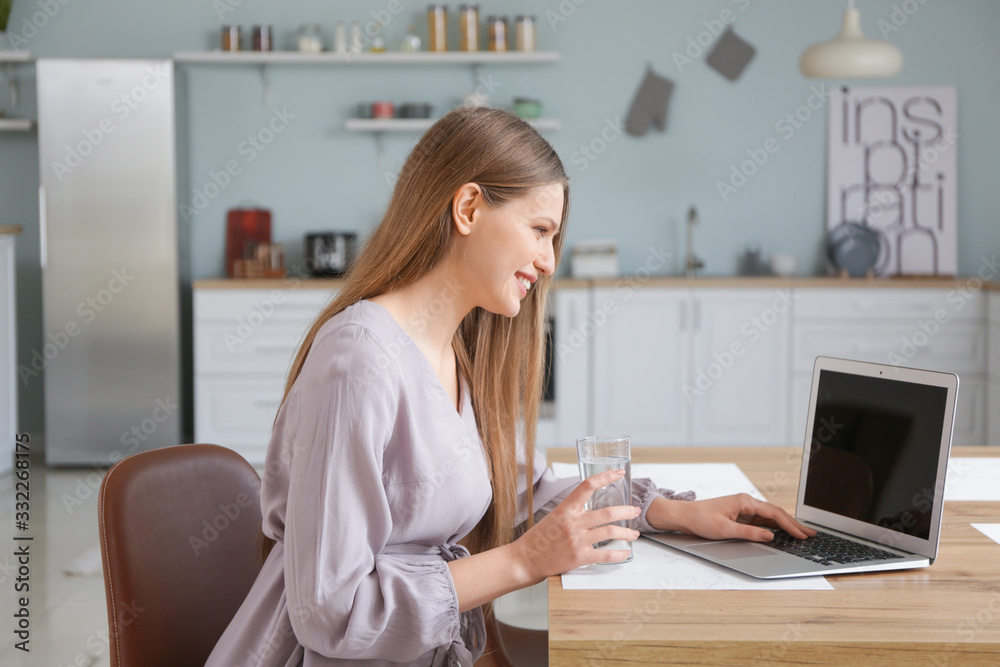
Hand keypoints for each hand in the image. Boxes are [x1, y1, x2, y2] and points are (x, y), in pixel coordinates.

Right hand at [510, 469, 640, 583]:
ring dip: (626, 533)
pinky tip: (626, 553)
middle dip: (626, 511)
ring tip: (634, 533)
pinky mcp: (580, 557)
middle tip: (635, 510)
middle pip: (607, 512)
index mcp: (566, 509)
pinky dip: (619, 554)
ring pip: (610, 532)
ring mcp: (577, 540)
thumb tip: (588, 507)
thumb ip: (571, 511)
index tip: (618, 472)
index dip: (605, 476)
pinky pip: (605, 555)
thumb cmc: (538, 538)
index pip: (588, 486)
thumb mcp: (553, 517)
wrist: (525, 559)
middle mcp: (573, 522)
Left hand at [651, 493, 815, 542]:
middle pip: (776, 513)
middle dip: (794, 524)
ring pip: (770, 517)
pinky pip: (762, 520)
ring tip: (802, 533)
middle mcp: (746, 502)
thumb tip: (770, 536)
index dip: (790, 525)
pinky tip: (783, 532)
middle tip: (811, 534)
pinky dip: (775, 526)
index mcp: (744, 502)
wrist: (684, 516)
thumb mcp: (725, 529)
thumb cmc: (701, 520)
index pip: (774, 513)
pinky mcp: (740, 515)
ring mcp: (744, 508)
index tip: (802, 535)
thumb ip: (748, 533)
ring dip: (786, 525)